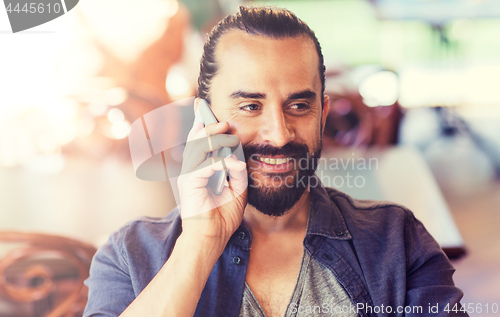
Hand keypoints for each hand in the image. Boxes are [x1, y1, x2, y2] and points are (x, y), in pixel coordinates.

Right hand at [177, 118, 247, 248]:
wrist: (212, 237)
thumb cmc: (222, 215)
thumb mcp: (237, 189)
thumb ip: (236, 171)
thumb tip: (237, 156)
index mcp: (200, 169)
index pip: (198, 141)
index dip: (199, 123)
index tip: (201, 106)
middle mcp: (191, 169)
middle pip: (195, 140)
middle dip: (208, 126)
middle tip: (224, 122)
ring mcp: (188, 176)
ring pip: (198, 148)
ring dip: (215, 140)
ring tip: (230, 136)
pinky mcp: (190, 184)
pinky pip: (204, 166)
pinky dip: (220, 163)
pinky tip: (233, 166)